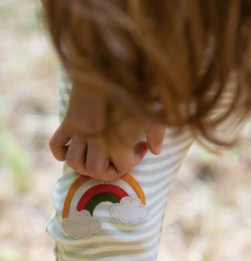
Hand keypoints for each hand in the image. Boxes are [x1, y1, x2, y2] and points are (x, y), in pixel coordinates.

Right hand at [49, 82, 165, 180]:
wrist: (107, 61)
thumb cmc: (134, 87)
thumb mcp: (151, 112)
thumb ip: (157, 135)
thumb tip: (156, 152)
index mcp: (118, 140)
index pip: (122, 167)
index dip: (135, 161)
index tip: (141, 146)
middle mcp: (97, 139)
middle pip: (94, 171)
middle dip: (107, 171)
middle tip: (118, 158)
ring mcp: (80, 130)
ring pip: (73, 162)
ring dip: (85, 165)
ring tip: (97, 156)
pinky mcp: (69, 120)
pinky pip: (57, 144)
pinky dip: (61, 152)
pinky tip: (74, 148)